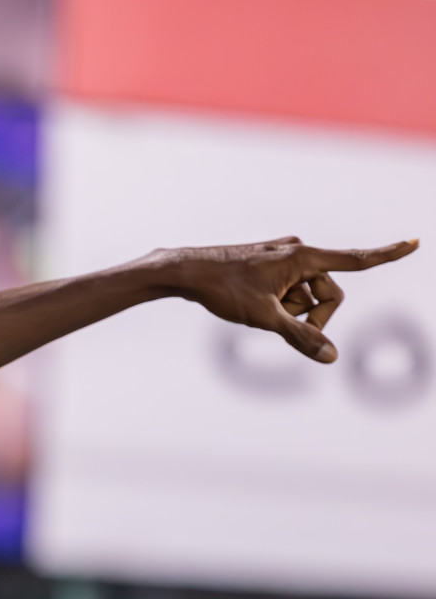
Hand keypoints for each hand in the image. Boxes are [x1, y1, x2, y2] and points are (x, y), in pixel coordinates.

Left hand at [141, 237, 418, 362]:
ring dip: (291, 310)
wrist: (186, 272)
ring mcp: (283, 257)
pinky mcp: (270, 264)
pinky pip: (289, 291)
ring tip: (258, 309)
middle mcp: (297, 251)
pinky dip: (279, 304)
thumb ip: (300, 337)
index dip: (386, 255)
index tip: (414, 243)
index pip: (355, 260)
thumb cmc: (223, 289)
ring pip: (306, 296)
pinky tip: (252, 304)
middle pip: (328, 294)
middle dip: (313, 314)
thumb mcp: (265, 317)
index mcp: (303, 256)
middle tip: (281, 323)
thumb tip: (331, 356)